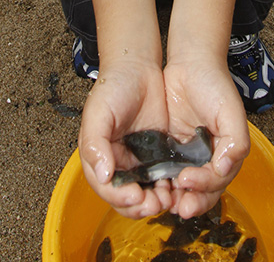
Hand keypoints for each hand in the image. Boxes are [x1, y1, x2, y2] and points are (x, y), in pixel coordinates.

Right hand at [78, 58, 171, 218]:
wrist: (137, 68)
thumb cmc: (112, 88)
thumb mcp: (98, 114)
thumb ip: (96, 144)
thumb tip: (102, 175)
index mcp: (100, 158)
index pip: (108, 189)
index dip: (121, 197)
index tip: (136, 196)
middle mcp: (119, 163)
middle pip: (128, 198)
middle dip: (142, 205)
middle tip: (157, 202)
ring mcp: (139, 160)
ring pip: (148, 192)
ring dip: (157, 199)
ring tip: (169, 196)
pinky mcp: (159, 153)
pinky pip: (163, 177)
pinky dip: (169, 185)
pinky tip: (177, 184)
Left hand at [162, 55, 249, 217]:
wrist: (191, 63)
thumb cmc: (216, 83)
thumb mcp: (231, 111)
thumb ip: (235, 142)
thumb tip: (225, 168)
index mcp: (226, 153)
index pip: (216, 181)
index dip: (203, 187)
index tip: (187, 180)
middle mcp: (208, 157)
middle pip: (200, 191)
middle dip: (189, 201)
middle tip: (176, 205)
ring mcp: (188, 153)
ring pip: (181, 185)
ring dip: (173, 195)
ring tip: (162, 199)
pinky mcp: (170, 146)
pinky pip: (165, 170)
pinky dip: (160, 180)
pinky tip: (152, 182)